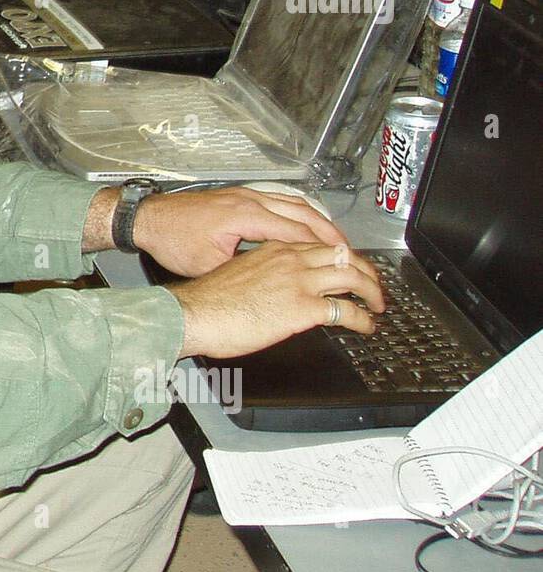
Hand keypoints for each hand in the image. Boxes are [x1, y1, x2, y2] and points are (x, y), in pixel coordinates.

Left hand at [132, 186, 346, 277]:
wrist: (148, 219)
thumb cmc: (173, 242)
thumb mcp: (210, 266)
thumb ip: (244, 271)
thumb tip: (270, 286)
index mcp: (246, 216)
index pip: (296, 232)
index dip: (323, 250)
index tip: (344, 264)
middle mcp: (251, 200)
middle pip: (303, 213)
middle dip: (330, 233)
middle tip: (352, 253)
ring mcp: (245, 195)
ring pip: (294, 204)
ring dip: (317, 221)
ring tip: (337, 241)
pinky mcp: (239, 196)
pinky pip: (280, 201)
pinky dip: (299, 213)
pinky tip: (306, 226)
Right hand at [167, 240, 384, 359]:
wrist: (195, 313)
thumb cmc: (207, 300)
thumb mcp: (239, 274)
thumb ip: (263, 274)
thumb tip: (273, 289)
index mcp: (274, 249)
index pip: (320, 245)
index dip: (341, 256)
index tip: (349, 267)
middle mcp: (291, 259)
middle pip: (344, 255)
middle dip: (366, 269)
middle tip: (374, 284)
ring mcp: (299, 281)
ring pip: (353, 277)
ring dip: (372, 291)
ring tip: (377, 304)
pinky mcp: (304, 307)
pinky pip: (346, 310)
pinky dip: (363, 319)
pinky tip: (367, 326)